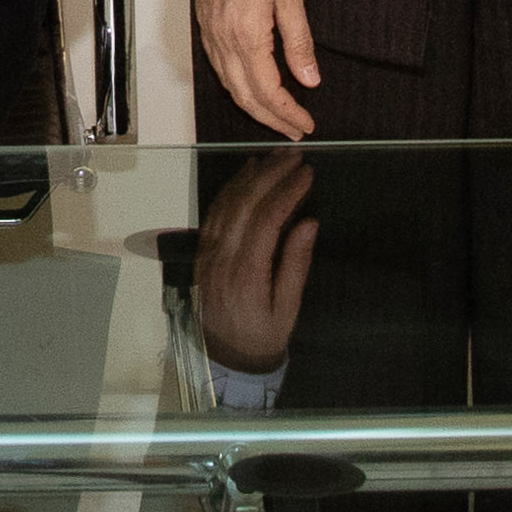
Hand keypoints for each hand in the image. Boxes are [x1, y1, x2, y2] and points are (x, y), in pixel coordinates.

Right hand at [194, 0, 324, 141]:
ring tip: (277, 117)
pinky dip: (237, 88)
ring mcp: (211, 37)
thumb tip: (309, 78)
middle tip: (294, 129)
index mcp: (247, 37)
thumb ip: (299, 41)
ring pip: (230, 87)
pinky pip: (219, 70)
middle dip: (272, 119)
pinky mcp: (206, 29)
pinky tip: (251, 90)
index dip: (289, 112)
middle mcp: (224, 42)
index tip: (306, 122)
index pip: (269, 91)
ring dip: (254, 108)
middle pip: (246, 97)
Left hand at [199, 146, 319, 367]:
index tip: (308, 173)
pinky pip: (215, 212)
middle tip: (295, 155)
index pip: (267, 219)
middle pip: (245, 203)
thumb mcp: (288, 309)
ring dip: (251, 175)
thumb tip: (309, 222)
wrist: (224, 356)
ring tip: (275, 157)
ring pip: (226, 202)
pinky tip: (247, 174)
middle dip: (271, 174)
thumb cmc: (263, 335)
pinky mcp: (202, 250)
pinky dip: (232, 188)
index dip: (288, 191)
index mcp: (247, 274)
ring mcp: (208, 252)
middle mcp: (222, 257)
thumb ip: (296, 265)